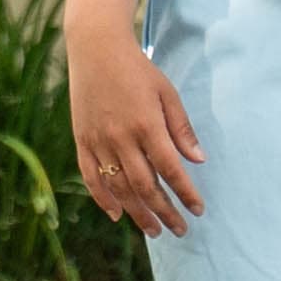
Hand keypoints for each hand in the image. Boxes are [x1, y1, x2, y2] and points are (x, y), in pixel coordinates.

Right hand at [60, 0, 203, 238]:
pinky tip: (116, 214)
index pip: (170, 169)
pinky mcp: (82, 139)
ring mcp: (98, 140)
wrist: (95, 49)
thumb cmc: (137, 69)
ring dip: (137, 213)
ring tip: (153, 231)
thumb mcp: (167, 92)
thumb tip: (198, 160)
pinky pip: (91, 176)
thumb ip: (181, 128)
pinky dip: (103, 198)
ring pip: (118, 187)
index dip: (185, 193)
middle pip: (144, 186)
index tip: (198, 210)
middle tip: (179, 230)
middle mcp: (121, 137)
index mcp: (147, 124)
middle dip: (164, 212)